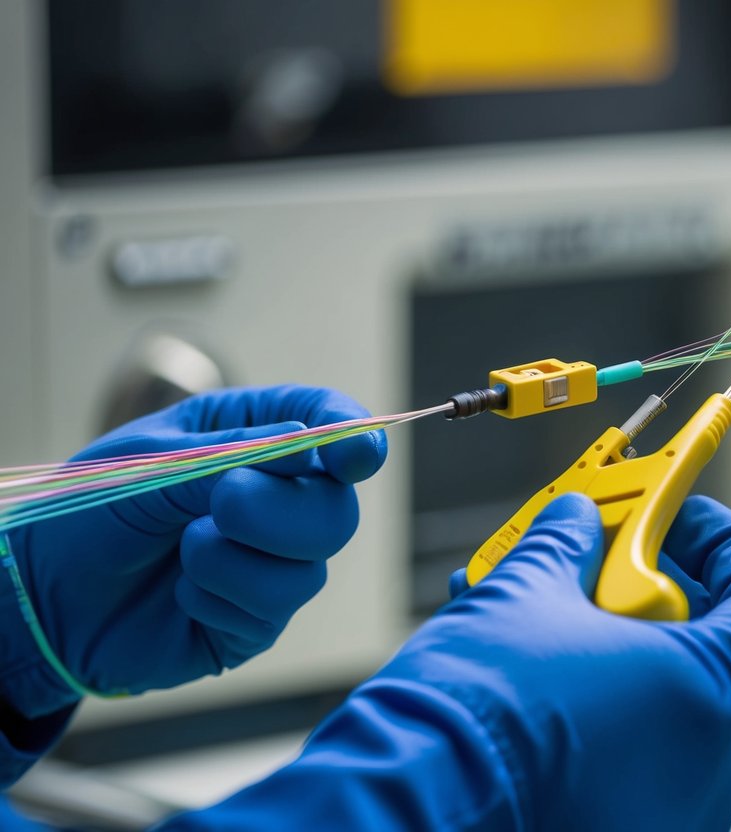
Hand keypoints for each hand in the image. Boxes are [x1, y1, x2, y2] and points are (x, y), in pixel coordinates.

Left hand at [5, 386, 386, 715]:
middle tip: (222, 503)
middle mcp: (277, 499)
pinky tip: (182, 591)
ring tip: (183, 550)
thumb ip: (233, 453)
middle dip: (281, 510)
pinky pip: (272, 608)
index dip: (353, 436)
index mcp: (253, 437)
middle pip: (337, 507)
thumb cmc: (88, 511)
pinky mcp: (256, 620)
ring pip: (313, 565)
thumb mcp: (151, 463)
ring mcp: (272, 563)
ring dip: (236, 557)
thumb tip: (310, 441)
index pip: (329, 424)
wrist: (39, 596)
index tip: (354, 454)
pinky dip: (219, 595)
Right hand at [169, 494, 730, 830]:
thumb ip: (564, 544)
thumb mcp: (524, 595)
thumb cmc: (477, 710)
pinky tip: (539, 675)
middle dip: (661, 591)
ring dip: (622, 648)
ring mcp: (674, 808)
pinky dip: (604, 706)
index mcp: (710, 690)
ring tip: (550, 612)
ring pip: (672, 704)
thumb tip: (575, 519)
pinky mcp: (628, 830)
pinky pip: (638, 753)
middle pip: (720, 648)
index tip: (681, 518)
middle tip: (604, 559)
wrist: (410, 806)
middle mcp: (710, 761)